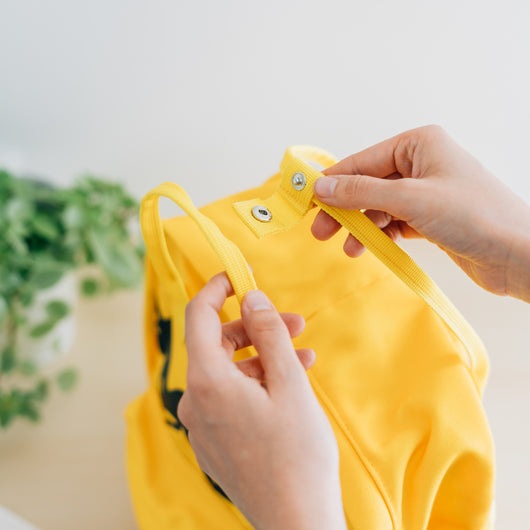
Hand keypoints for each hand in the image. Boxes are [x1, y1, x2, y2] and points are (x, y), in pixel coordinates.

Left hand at [177, 273, 346, 529]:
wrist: (296, 523)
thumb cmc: (297, 454)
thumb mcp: (290, 383)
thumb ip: (269, 333)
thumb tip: (252, 297)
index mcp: (206, 382)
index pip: (198, 316)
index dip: (217, 289)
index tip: (239, 276)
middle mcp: (195, 401)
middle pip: (218, 344)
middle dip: (256, 328)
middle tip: (295, 324)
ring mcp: (202, 423)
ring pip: (228, 371)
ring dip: (263, 357)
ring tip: (303, 357)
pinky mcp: (215, 439)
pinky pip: (230, 395)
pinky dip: (256, 382)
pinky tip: (289, 383)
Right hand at [312, 125, 529, 301]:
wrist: (517, 255)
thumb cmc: (474, 216)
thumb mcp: (409, 199)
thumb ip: (361, 192)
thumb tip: (321, 187)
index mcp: (418, 143)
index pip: (362, 161)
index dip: (333, 182)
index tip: (307, 201)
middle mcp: (421, 163)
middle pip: (367, 184)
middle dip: (345, 208)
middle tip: (322, 231)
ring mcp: (426, 191)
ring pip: (378, 205)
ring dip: (362, 226)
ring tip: (349, 247)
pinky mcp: (430, 217)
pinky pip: (393, 221)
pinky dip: (380, 234)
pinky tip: (370, 247)